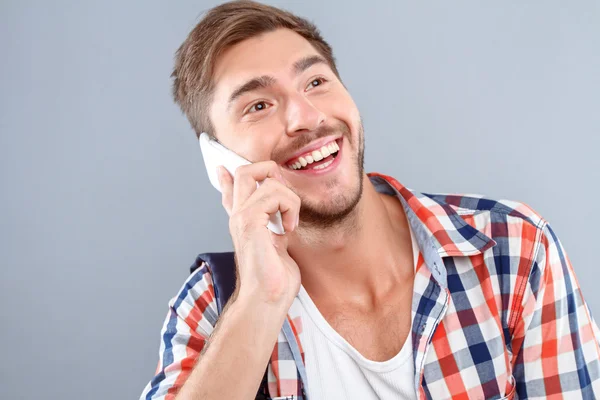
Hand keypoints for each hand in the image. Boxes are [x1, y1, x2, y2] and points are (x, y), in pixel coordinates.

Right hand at [218, 161, 300, 306]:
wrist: (267, 300)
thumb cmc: (274, 281)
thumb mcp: (277, 247)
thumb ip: (276, 229)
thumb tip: (282, 222)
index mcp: (243, 222)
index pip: (229, 192)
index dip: (228, 178)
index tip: (223, 169)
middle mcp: (238, 216)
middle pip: (245, 172)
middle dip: (271, 171)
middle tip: (286, 196)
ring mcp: (241, 217)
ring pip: (266, 178)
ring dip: (289, 197)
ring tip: (290, 223)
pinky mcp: (249, 222)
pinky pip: (274, 193)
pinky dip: (290, 207)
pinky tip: (288, 229)